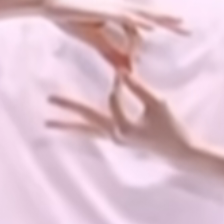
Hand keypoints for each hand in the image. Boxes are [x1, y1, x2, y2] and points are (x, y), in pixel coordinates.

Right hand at [35, 0, 187, 71]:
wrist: (48, 0)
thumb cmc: (67, 16)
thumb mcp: (92, 39)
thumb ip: (110, 52)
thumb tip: (127, 68)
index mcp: (116, 12)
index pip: (143, 22)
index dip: (158, 29)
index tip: (174, 34)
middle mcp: (118, 7)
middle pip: (150, 14)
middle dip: (170, 21)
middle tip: (189, 28)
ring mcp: (112, 6)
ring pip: (143, 13)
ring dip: (161, 19)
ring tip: (179, 23)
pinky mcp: (103, 9)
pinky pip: (125, 16)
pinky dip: (138, 22)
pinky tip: (150, 27)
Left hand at [46, 71, 206, 165]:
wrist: (177, 151)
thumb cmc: (170, 127)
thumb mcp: (158, 104)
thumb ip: (139, 88)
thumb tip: (122, 72)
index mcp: (123, 128)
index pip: (112, 99)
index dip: (118, 84)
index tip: (122, 73)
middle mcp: (114, 136)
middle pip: (86, 119)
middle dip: (68, 107)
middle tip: (49, 99)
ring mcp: (113, 140)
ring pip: (85, 131)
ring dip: (67, 126)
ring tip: (46, 123)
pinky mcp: (116, 140)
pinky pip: (93, 134)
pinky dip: (81, 130)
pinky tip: (70, 129)